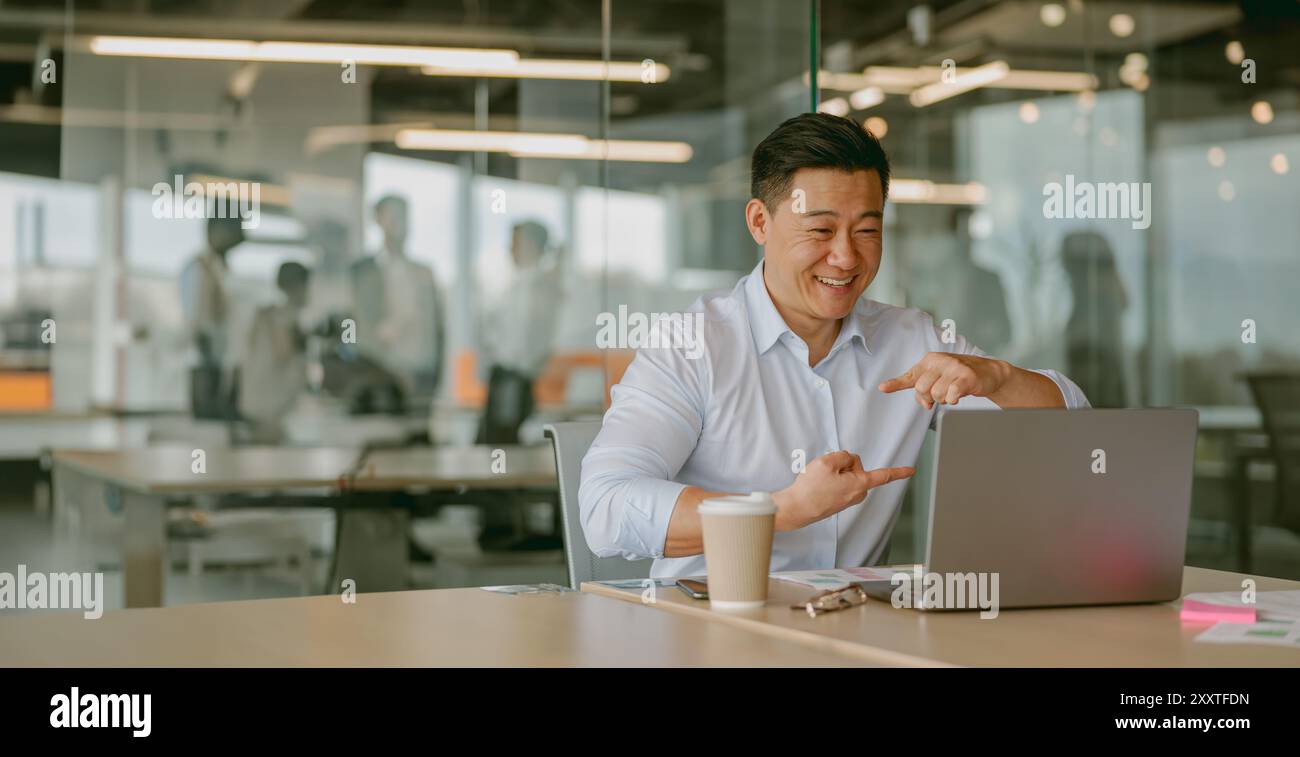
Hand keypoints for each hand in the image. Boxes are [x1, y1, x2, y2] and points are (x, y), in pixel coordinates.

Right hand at [773, 451, 913, 531]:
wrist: (796, 508)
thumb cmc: (811, 488)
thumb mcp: (827, 462)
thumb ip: (844, 456)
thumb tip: (848, 460)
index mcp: (860, 484)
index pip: (883, 476)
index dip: (898, 472)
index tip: (912, 471)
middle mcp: (858, 494)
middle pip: (856, 466)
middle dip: (842, 464)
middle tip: (826, 472)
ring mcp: (848, 499)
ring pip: (845, 473)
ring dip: (833, 472)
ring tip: (819, 480)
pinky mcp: (839, 501)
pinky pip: (838, 482)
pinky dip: (828, 479)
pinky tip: (818, 485)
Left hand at [878, 352, 1010, 409]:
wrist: (988, 372)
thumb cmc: (959, 375)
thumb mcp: (938, 377)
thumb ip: (921, 387)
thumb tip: (914, 400)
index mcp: (930, 360)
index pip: (911, 376)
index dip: (896, 384)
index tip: (882, 388)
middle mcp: (940, 361)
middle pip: (922, 389)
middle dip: (931, 397)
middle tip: (942, 393)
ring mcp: (954, 368)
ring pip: (936, 395)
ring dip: (945, 399)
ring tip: (953, 391)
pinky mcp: (966, 377)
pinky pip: (951, 395)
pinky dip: (954, 400)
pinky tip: (959, 394)